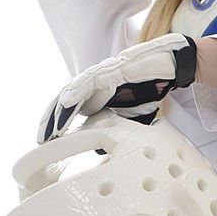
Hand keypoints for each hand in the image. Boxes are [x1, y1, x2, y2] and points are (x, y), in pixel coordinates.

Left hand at [38, 33, 197, 143]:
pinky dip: (77, 92)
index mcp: (98, 93)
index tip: (48, 142)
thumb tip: (101, 150)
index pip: (70, 109)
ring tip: (50, 128)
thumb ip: (119, 128)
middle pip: (65, 100)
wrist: (175, 65)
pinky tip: (66, 103)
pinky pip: (90, 80)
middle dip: (51, 120)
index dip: (58, 124)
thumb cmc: (153, 85)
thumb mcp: (134, 115)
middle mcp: (95, 82)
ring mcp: (102, 73)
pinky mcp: (112, 67)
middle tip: (41, 140)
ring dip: (59, 110)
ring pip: (73, 90)